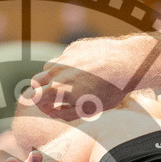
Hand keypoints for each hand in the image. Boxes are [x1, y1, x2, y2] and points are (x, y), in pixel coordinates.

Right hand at [31, 35, 155, 118]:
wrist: (126, 64)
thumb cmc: (109, 91)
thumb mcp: (88, 110)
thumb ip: (65, 114)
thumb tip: (53, 112)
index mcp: (56, 89)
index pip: (34, 98)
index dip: (42, 106)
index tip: (52, 109)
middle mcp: (56, 71)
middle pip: (36, 81)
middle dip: (41, 91)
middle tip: (54, 98)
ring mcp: (64, 57)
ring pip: (48, 67)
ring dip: (52, 77)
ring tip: (69, 84)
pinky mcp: (74, 47)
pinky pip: (64, 57)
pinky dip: (69, 66)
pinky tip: (85, 70)